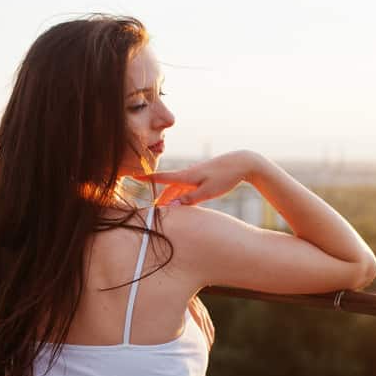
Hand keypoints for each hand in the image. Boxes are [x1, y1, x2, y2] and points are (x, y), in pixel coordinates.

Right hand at [133, 150, 261, 205]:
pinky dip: (179, 196)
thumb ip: (189, 200)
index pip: (161, 177)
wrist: (242, 163)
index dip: (147, 178)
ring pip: (177, 189)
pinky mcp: (202, 178)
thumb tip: (170, 206)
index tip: (133, 176)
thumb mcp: (208, 191)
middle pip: (168, 188)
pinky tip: (180, 203)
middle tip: (151, 212)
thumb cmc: (226, 177)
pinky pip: (185, 188)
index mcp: (186, 176)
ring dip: (169, 199)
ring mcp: (195, 176)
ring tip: (163, 211)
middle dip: (159, 199)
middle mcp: (188, 175)